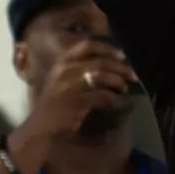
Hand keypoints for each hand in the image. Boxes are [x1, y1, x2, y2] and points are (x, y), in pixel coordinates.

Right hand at [17, 40, 139, 142]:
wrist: (40, 128)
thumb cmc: (54, 104)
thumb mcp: (62, 80)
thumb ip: (80, 69)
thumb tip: (111, 63)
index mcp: (61, 62)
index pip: (87, 46)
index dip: (108, 48)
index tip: (123, 55)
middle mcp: (64, 70)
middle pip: (100, 61)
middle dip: (121, 68)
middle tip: (134, 76)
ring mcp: (69, 86)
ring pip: (102, 76)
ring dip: (118, 81)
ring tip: (125, 88)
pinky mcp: (76, 103)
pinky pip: (103, 96)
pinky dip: (116, 99)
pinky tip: (121, 103)